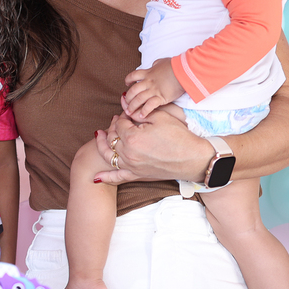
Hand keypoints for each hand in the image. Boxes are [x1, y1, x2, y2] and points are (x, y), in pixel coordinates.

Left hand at [93, 111, 213, 184]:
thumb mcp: (160, 117)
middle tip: (116, 120)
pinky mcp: (136, 175)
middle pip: (112, 138)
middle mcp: (128, 154)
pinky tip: (96, 177)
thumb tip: (126, 110)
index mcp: (132, 138)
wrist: (193, 158)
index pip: (119, 123)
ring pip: (109, 155)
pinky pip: (117, 178)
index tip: (128, 113)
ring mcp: (131, 166)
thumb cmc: (179, 136)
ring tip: (99, 136)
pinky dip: (106, 177)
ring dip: (102, 145)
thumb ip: (139, 113)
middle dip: (113, 127)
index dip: (122, 116)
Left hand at [121, 58, 183, 118]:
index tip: (127, 84)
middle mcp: (148, 82)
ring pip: (138, 99)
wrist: (184, 71)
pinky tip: (141, 116)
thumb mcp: (162, 62)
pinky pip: (149, 105)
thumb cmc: (175, 65)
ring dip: (132, 106)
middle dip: (127, 98)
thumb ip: (156, 65)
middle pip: (133, 90)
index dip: (128, 80)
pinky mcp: (161, 97)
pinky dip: (144, 111)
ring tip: (129, 112)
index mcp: (148, 73)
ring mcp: (154, 90)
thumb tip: (154, 66)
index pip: (133, 75)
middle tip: (125, 103)